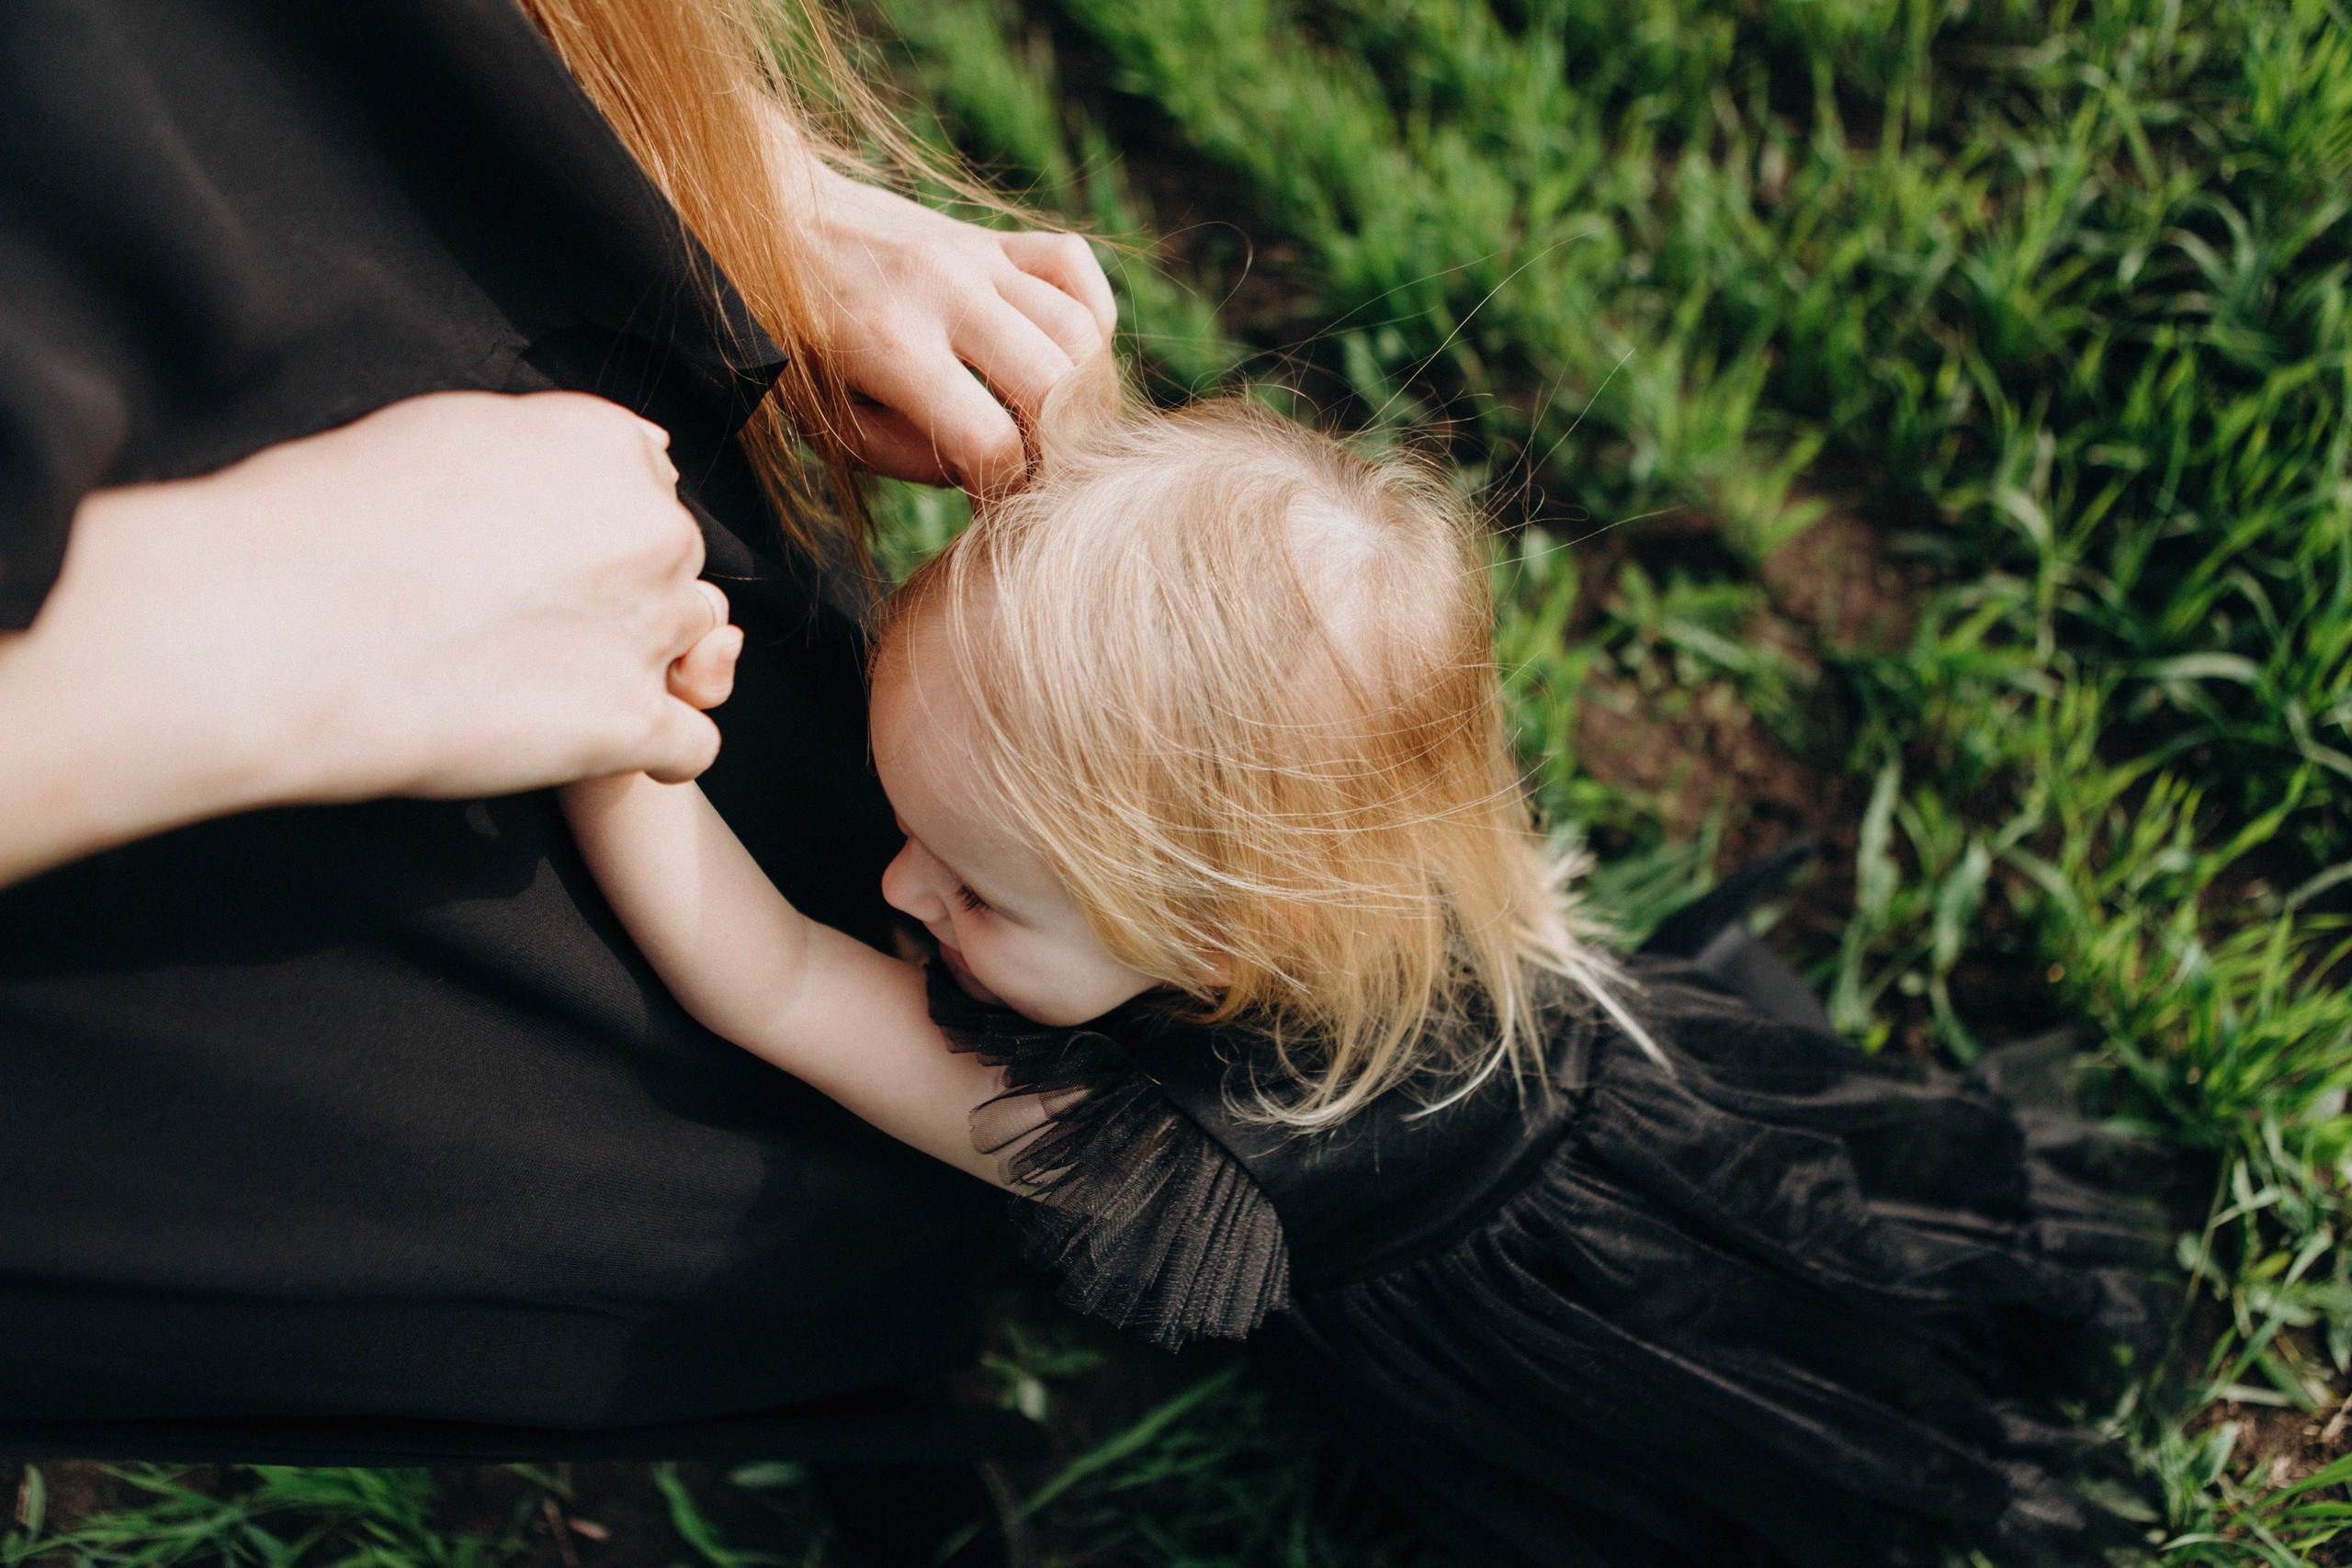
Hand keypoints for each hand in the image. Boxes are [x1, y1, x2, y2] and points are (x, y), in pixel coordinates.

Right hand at [19, 391, 734, 825]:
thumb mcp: (440, 432)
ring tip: (566, 691)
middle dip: (625, 598)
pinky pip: (693, 741)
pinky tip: (611, 753)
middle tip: (533, 632)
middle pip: (673, 567)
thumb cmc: (324, 523)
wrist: (276, 622)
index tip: (543, 564)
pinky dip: (660, 753)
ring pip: (697, 649)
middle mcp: (649, 527)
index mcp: (603, 443)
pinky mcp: (629, 720)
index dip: (598, 532)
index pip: (647, 485)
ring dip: (648, 669)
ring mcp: (647, 626)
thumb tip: (631, 448)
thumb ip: (541, 446)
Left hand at [802, 164, 1116, 495]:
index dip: (1003, 488)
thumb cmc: (790, 338)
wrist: (769, 218)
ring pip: (1077, 330)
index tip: (988, 498)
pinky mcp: (991, 234)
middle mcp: (941, 290)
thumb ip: (901, 454)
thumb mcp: (820, 417)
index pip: (992, 442)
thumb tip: (981, 468)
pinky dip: (1089, 315)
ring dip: (1081, 391)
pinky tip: (1062, 353)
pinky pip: (1073, 266)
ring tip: (1051, 422)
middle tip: (1033, 468)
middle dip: (1056, 446)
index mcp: (889, 345)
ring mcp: (973, 254)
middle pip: (1052, 385)